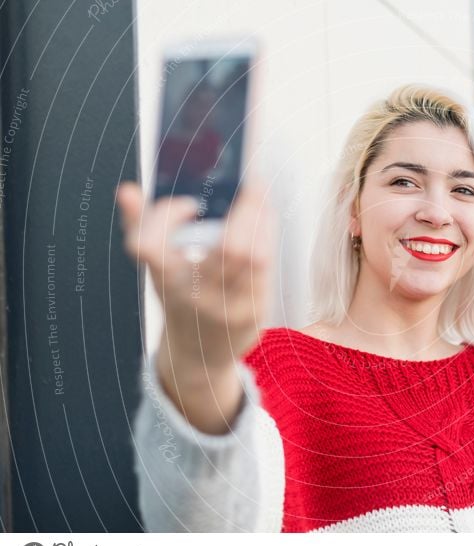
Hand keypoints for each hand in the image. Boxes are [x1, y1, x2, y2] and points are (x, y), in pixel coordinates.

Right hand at [117, 183, 274, 430]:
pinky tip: (265, 219)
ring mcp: (230, 307)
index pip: (150, 247)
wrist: (200, 355)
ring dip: (260, 220)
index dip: (166, 219)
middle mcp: (197, 296)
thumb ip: (143, 227)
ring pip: (254, 255)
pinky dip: (267, 236)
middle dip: (244, 209)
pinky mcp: (255, 311)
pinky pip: (266, 267)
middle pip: (228, 249)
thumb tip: (127, 190)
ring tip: (259, 197)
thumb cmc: (180, 300)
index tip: (190, 205)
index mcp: (166, 281)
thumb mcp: (158, 270)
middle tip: (250, 182)